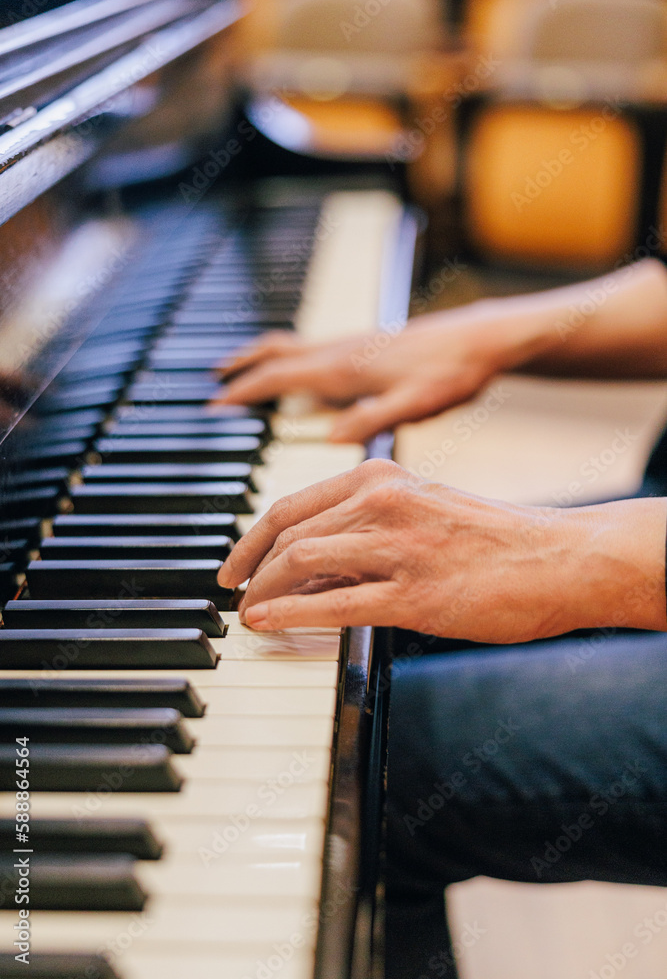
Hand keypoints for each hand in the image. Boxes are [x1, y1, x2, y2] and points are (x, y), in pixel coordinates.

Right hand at [212, 303, 536, 442]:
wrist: (484, 338)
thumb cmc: (453, 371)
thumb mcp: (416, 405)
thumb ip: (373, 420)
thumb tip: (330, 437)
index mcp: (344, 367)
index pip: (278, 376)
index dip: (242, 391)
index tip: (213, 405)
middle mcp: (341, 351)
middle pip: (276, 352)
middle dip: (241, 366)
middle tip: (213, 381)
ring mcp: (352, 345)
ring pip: (292, 346)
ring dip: (262, 358)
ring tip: (242, 371)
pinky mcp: (367, 346)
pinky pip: (313, 349)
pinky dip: (290, 359)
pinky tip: (301, 377)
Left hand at [217, 460, 666, 640]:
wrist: (564, 557)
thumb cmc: (498, 537)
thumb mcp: (426, 508)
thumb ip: (370, 523)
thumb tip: (315, 559)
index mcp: (383, 478)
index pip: (292, 505)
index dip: (251, 538)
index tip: (235, 563)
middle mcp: (384, 503)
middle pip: (287, 533)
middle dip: (248, 566)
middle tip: (233, 593)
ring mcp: (399, 548)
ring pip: (302, 562)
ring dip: (264, 591)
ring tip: (248, 613)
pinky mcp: (416, 594)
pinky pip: (335, 602)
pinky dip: (289, 612)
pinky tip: (265, 622)